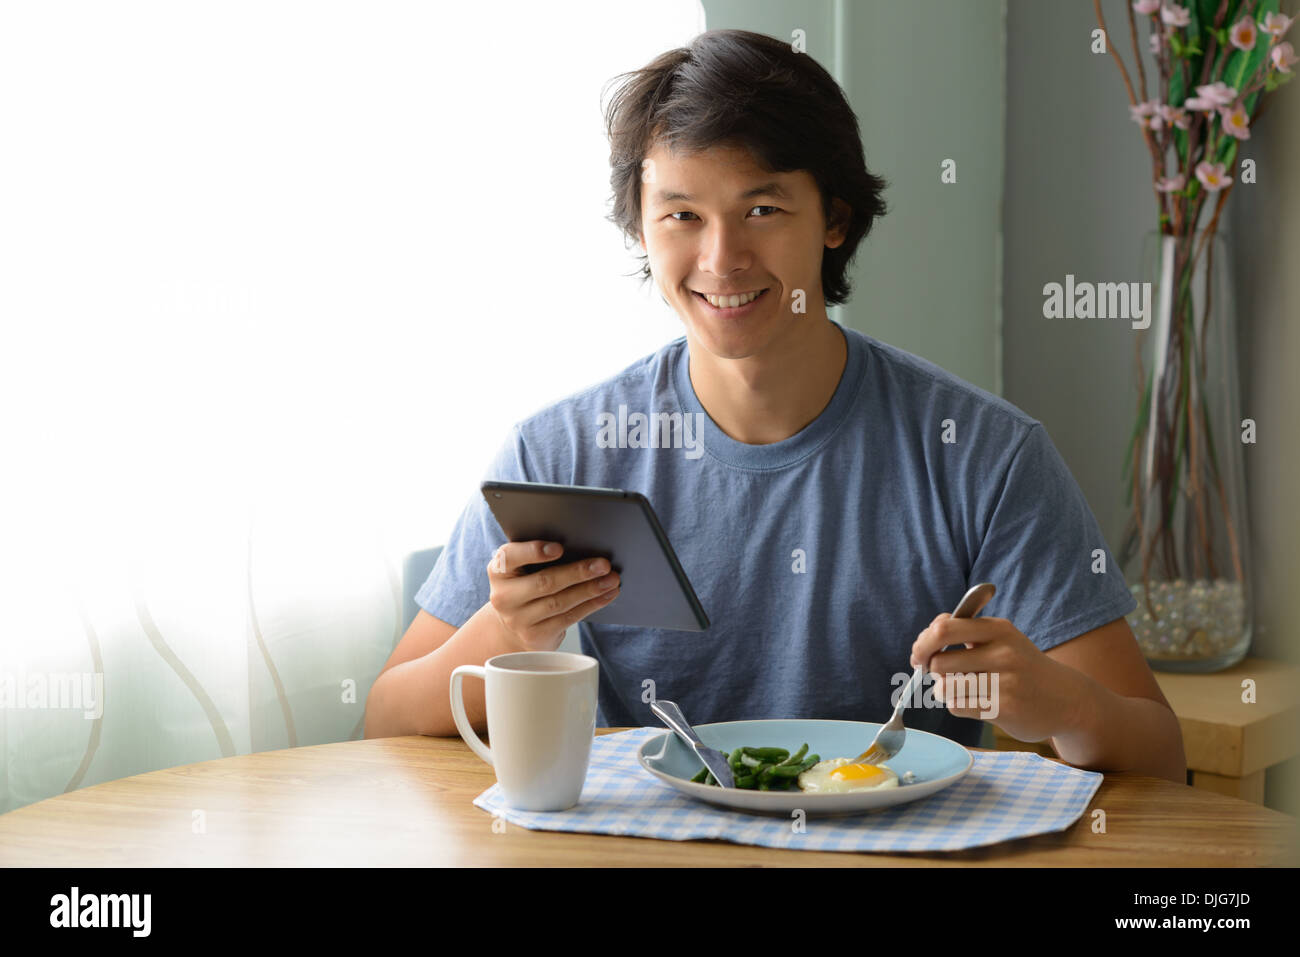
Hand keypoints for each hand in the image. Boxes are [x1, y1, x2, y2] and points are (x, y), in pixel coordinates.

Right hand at [486, 540, 619, 651]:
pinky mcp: (535, 636)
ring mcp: (518, 620)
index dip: (533, 551)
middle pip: (544, 582)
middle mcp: (504, 596)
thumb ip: (540, 556)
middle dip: (577, 572)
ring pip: (559, 603)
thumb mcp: (523, 569)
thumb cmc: (526, 585)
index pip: (510, 557)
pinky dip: (591, 605)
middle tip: (603, 564)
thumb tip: (583, 545)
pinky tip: (606, 595)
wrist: (513, 624)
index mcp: (498, 571)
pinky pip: (568, 618)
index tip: (559, 548)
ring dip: (590, 590)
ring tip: (611, 579)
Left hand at [909, 613, 1085, 743]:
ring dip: (943, 690)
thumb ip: (964, 631)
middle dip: (932, 670)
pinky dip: (958, 705)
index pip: (944, 628)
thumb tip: (927, 634)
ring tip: (958, 689)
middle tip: (941, 674)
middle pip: (939, 661)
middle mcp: (1003, 652)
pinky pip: (958, 706)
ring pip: (945, 687)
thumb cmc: (1022, 666)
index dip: (923, 643)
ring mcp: (1005, 682)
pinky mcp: (1005, 709)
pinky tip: (974, 703)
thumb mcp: (1001, 639)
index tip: (920, 655)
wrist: (1067, 699)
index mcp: (998, 629)